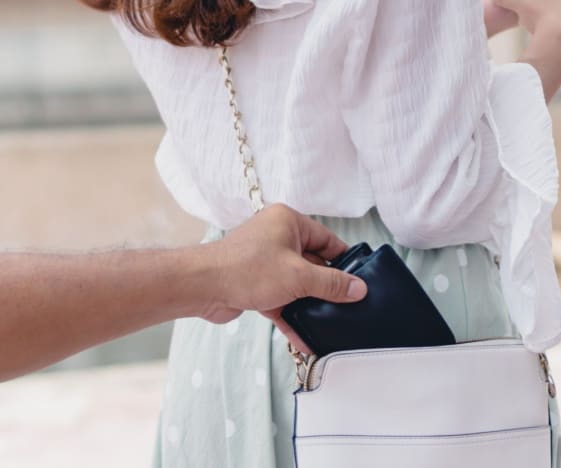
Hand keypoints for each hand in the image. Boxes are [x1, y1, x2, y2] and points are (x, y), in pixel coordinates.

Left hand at [194, 204, 365, 351]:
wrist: (201, 287)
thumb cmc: (246, 269)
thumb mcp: (298, 276)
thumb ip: (331, 283)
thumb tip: (358, 288)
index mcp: (288, 222)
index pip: (327, 240)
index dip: (344, 261)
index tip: (359, 280)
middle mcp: (277, 237)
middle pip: (313, 264)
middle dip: (327, 288)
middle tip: (348, 306)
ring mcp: (265, 262)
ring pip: (297, 285)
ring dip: (310, 305)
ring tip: (330, 325)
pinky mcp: (255, 284)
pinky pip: (281, 299)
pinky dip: (292, 316)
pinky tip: (305, 338)